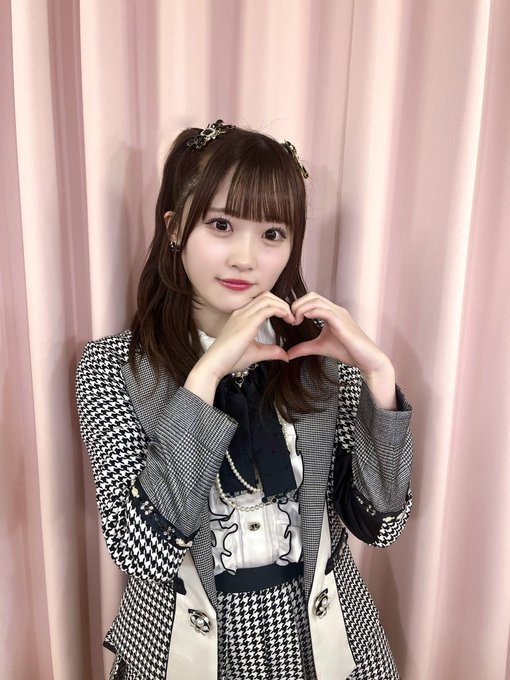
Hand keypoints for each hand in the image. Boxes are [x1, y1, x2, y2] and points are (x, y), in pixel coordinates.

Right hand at [185, 292, 293, 403]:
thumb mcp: (254, 354)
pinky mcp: (247, 323)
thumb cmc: (229, 360)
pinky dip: (281, 311)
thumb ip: (270, 351)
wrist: (214, 365)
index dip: (277, 305)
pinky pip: (268, 309)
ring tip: (291, 318)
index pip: (262, 301)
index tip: (287, 318)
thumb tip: (284, 355)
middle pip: (266, 296)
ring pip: (268, 299)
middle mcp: (241, 312)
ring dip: (283, 306)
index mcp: (241, 317)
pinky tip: (288, 319)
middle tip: (292, 317)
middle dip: (282, 303)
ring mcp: (243, 316)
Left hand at [287, 293, 396, 408]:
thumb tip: (287, 354)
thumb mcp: (320, 348)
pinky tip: (305, 319)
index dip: (298, 306)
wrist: (367, 359)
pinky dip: (313, 312)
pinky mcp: (343, 323)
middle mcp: (336, 310)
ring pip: (317, 301)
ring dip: (302, 309)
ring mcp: (341, 315)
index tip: (291, 321)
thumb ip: (304, 348)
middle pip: (312, 296)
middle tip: (291, 320)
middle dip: (297, 304)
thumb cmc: (348, 351)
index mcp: (331, 312)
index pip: (311, 299)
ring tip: (295, 321)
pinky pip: (326, 312)